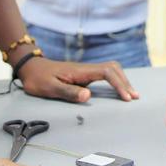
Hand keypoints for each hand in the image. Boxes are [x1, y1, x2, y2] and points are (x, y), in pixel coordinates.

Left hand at [18, 57, 138, 102]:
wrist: (31, 68)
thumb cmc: (39, 79)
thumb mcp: (50, 88)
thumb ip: (69, 92)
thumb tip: (88, 96)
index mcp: (81, 71)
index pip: (107, 73)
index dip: (119, 84)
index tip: (126, 97)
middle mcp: (86, 68)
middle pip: (113, 68)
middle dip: (125, 82)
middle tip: (134, 97)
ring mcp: (86, 71)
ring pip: (110, 69)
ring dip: (122, 80)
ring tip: (130, 94)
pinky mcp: (84, 74)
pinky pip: (105, 74)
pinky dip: (115, 80)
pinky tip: (117, 89)